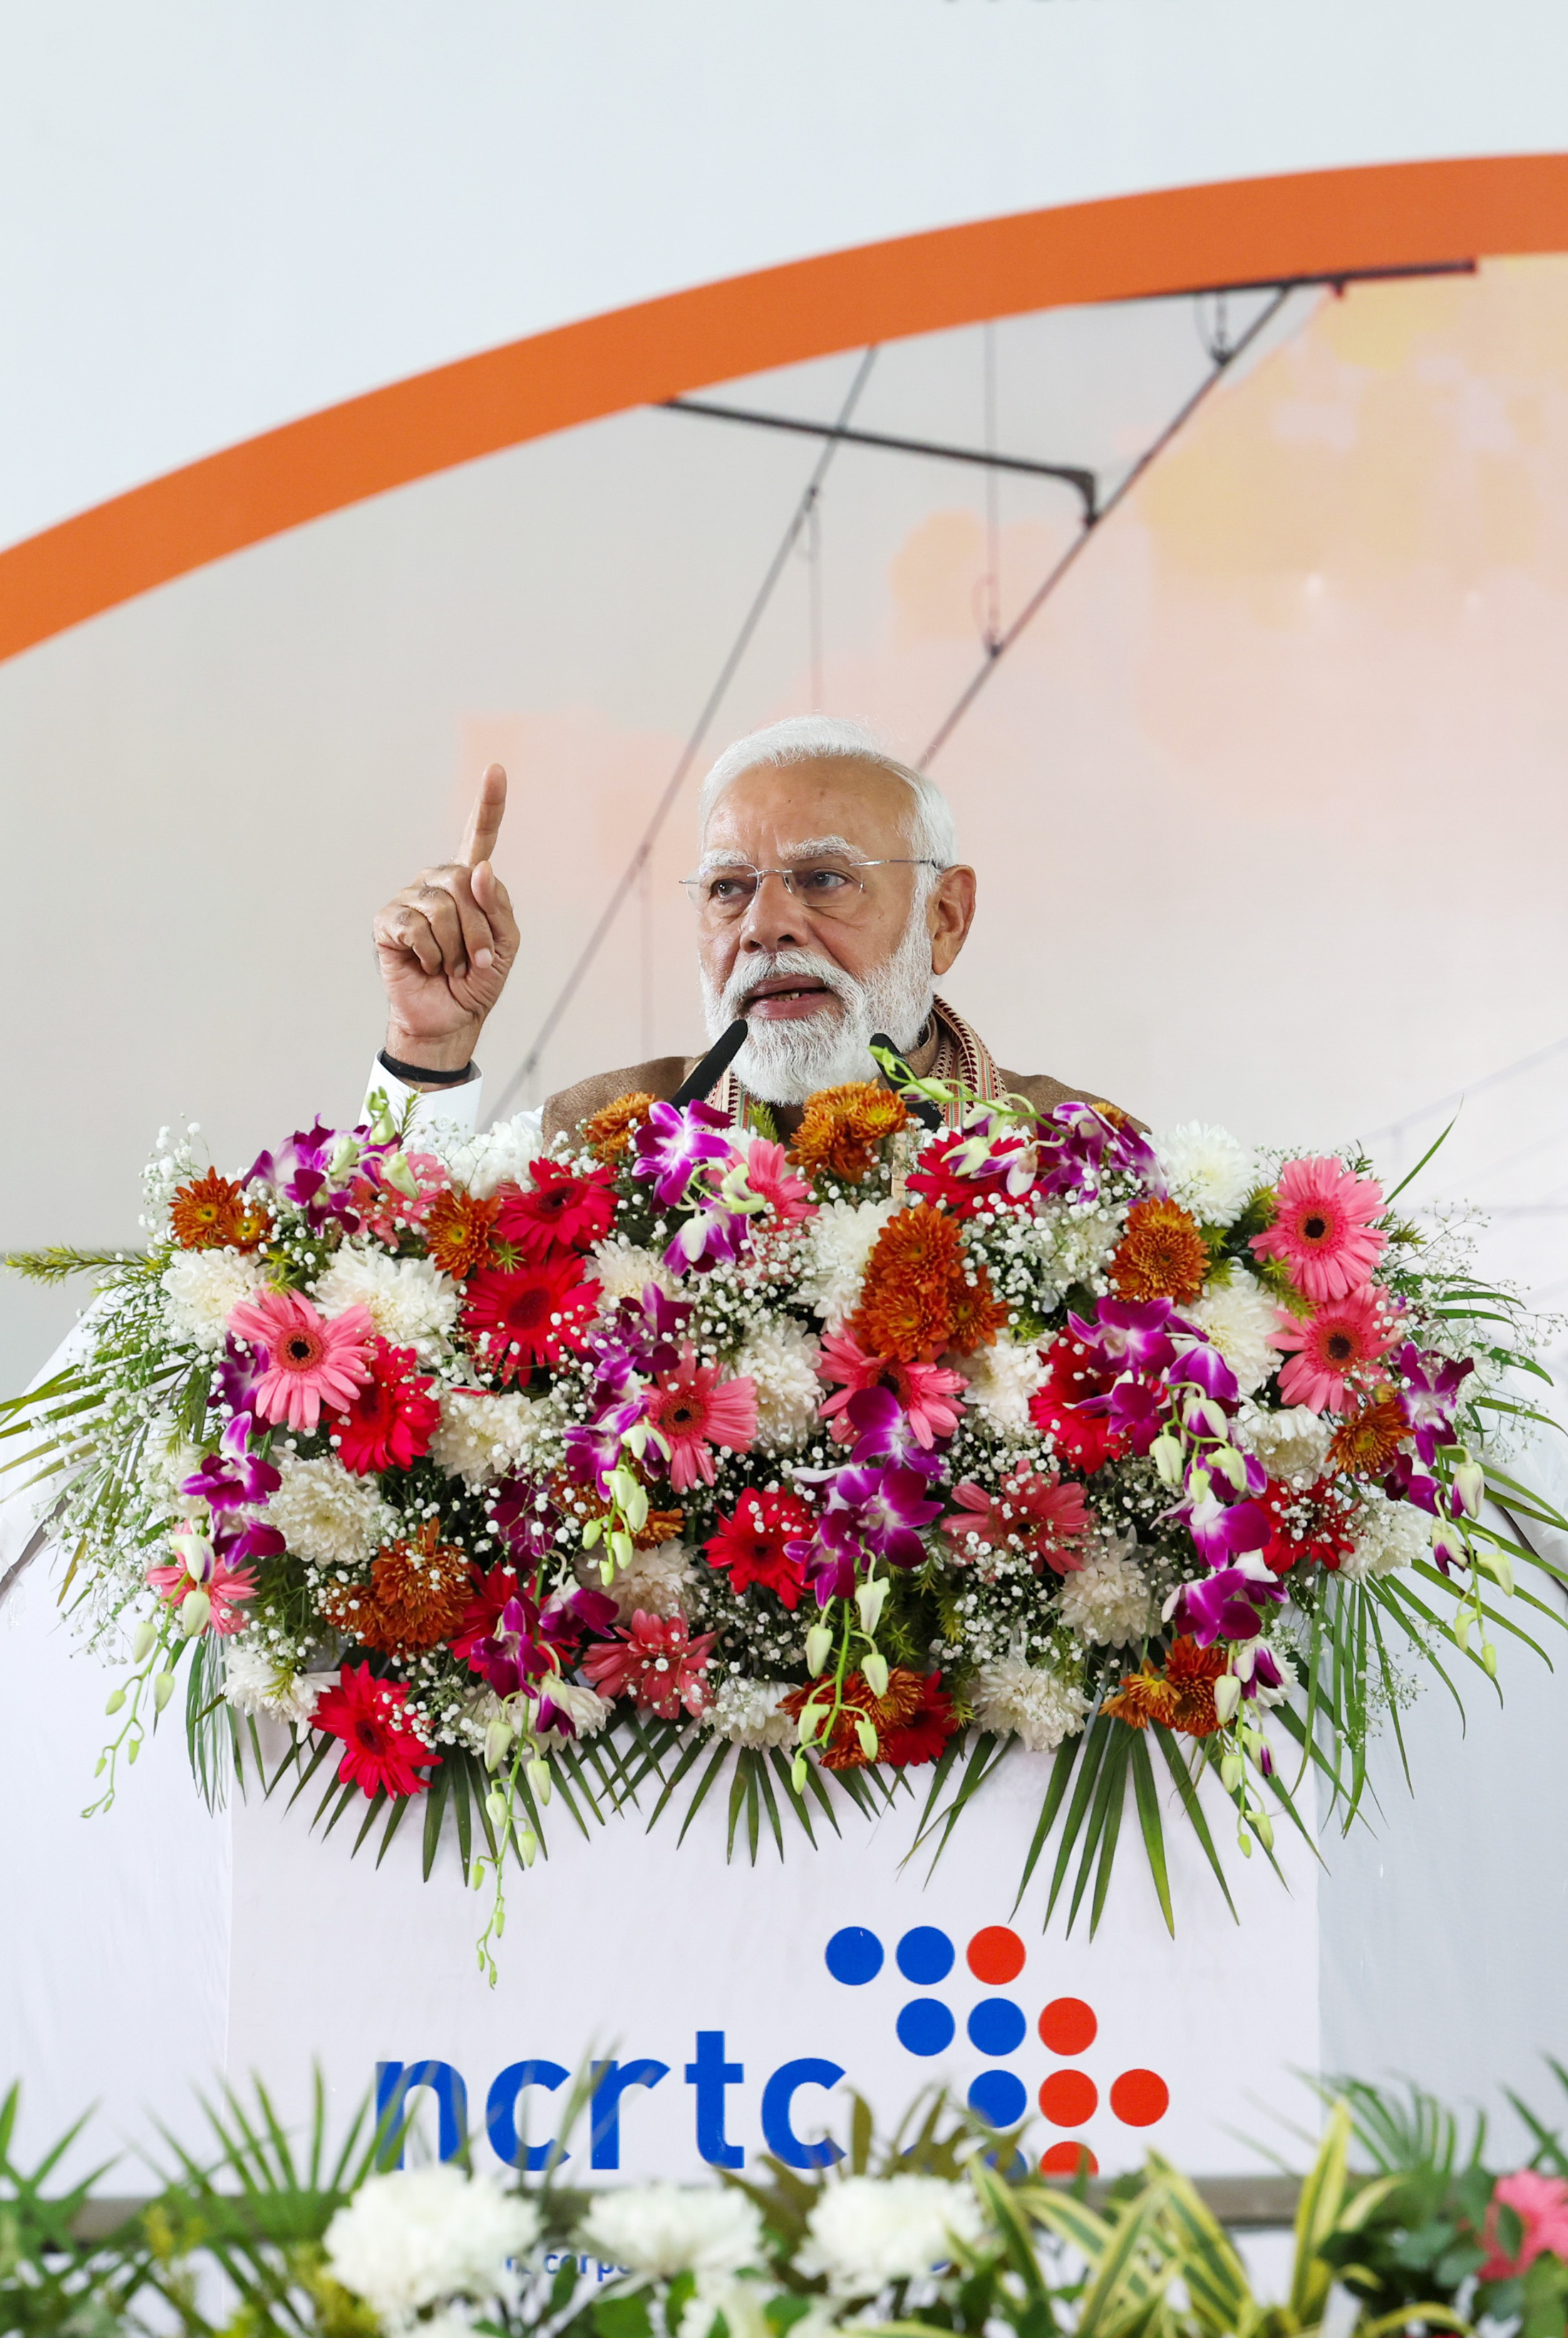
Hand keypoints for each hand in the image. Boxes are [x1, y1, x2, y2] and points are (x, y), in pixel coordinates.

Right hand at [373, 764, 519, 1075]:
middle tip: (476, 960)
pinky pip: (416, 928)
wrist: (449, 1019)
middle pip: (464, 880)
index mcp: (469, 883)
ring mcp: (410, 899)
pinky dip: (431, 955)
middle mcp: (437, 882)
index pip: (479, 837)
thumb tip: (478, 868)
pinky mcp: (388, 921)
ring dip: (456, 947)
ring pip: (442, 907)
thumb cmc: (477, 981)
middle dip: (479, 928)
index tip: (496, 769)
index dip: (488, 804)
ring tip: (451, 966)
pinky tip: (427, 965)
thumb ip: (497, 905)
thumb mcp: (504, 945)